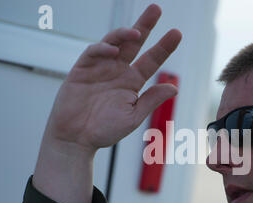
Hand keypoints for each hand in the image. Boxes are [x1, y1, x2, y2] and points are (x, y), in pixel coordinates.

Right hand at [45, 4, 181, 153]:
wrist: (75, 139)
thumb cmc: (104, 131)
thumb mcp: (133, 116)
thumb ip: (151, 100)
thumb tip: (174, 87)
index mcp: (132, 82)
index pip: (151, 60)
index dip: (164, 47)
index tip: (177, 34)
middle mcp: (118, 71)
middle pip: (134, 43)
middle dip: (145, 25)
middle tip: (156, 9)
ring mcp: (100, 68)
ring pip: (114, 43)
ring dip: (124, 34)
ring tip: (137, 32)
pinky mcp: (82, 69)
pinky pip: (93, 53)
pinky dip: (102, 49)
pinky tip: (113, 51)